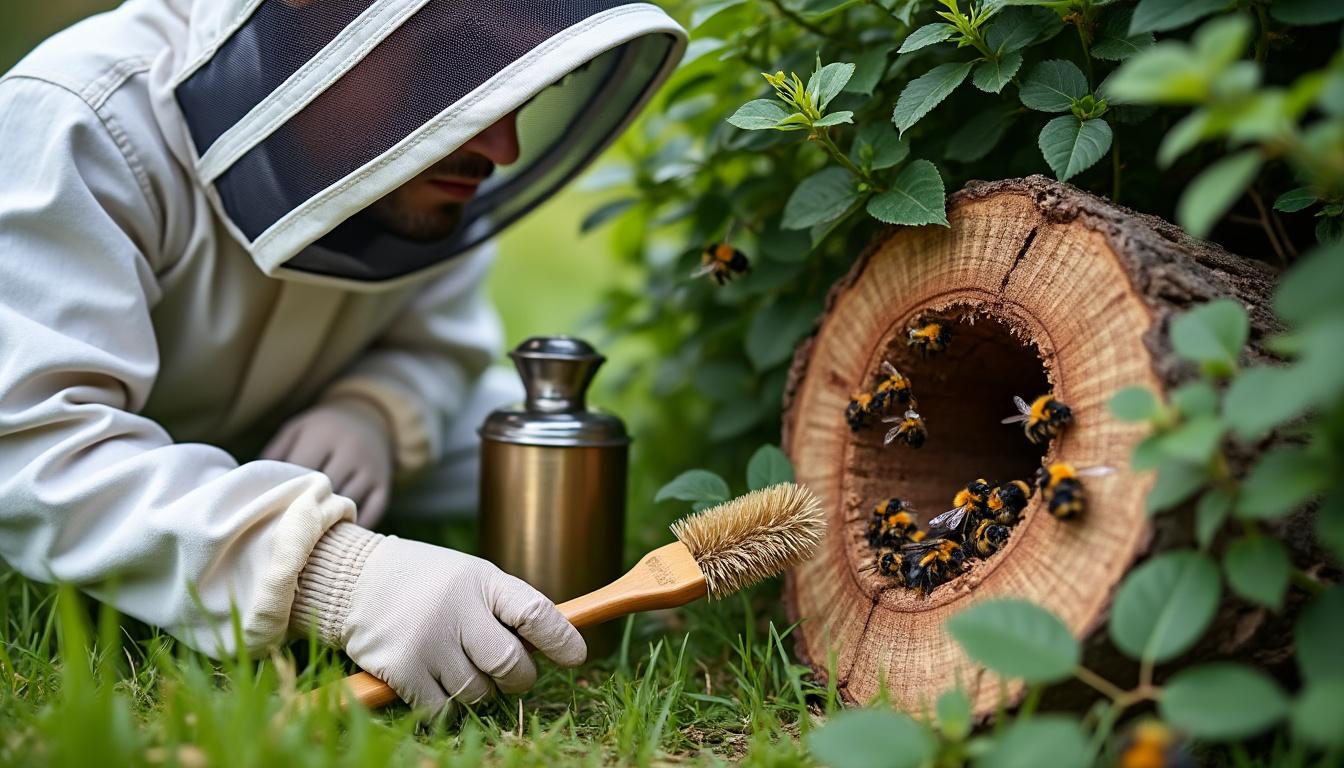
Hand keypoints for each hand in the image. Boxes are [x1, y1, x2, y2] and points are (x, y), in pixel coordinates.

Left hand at [262, 398, 393, 527]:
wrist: (368, 415)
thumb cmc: (322, 428)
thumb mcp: (297, 429)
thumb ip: (275, 453)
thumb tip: (255, 487)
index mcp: (324, 436)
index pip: (302, 472)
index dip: (288, 492)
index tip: (273, 510)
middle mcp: (350, 450)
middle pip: (326, 490)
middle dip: (307, 509)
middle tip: (289, 529)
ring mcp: (370, 468)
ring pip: (349, 502)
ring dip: (331, 520)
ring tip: (310, 536)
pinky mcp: (384, 483)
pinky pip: (372, 511)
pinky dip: (356, 526)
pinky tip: (338, 537)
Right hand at [342, 536, 585, 711]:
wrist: (354, 578)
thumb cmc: (428, 584)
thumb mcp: (470, 578)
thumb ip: (505, 608)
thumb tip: (552, 648)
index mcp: (482, 580)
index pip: (534, 612)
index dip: (561, 639)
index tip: (576, 657)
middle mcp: (457, 609)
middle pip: (510, 664)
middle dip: (519, 677)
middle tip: (512, 674)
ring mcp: (428, 640)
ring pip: (478, 692)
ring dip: (479, 691)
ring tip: (462, 668)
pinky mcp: (402, 668)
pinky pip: (444, 709)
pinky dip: (446, 706)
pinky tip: (436, 684)